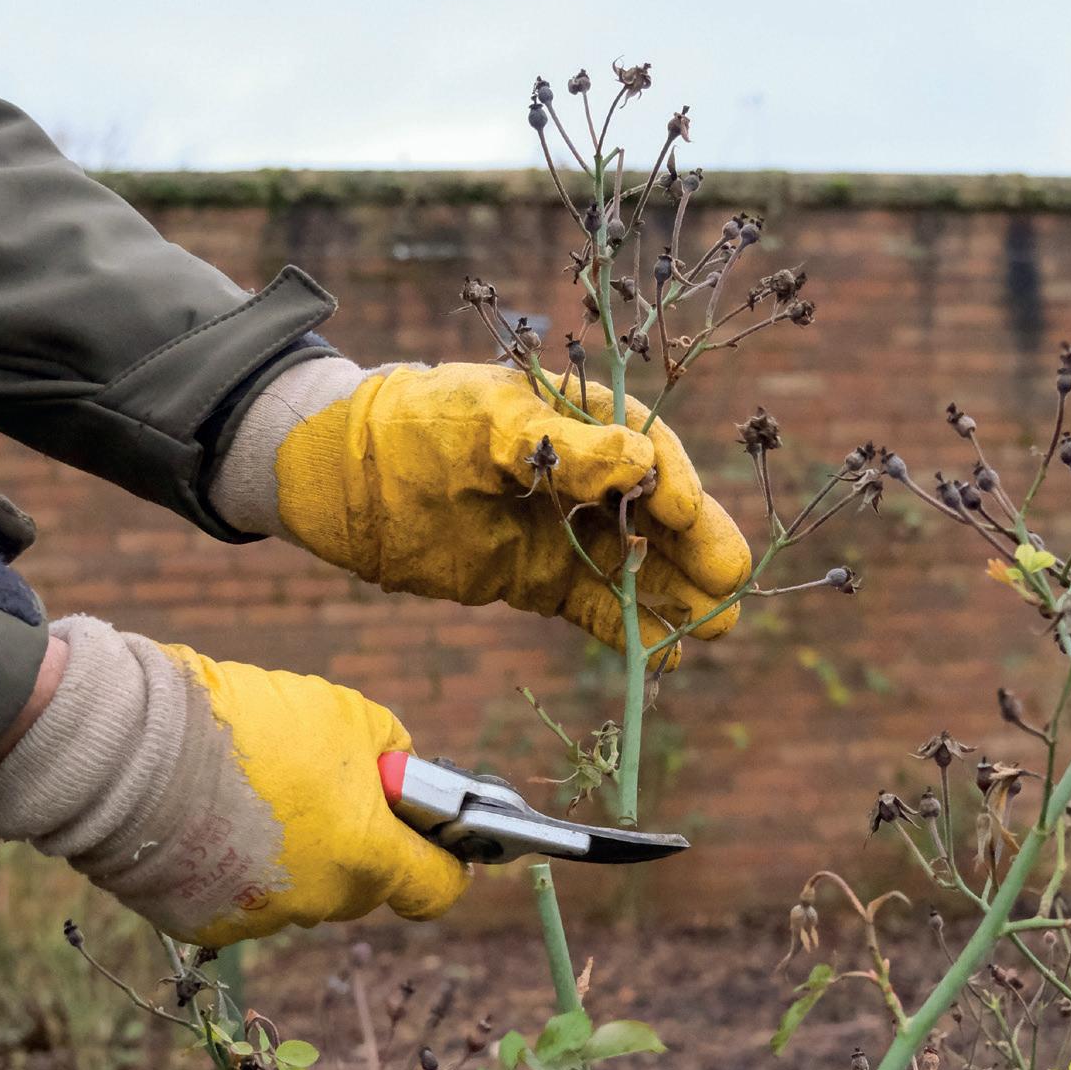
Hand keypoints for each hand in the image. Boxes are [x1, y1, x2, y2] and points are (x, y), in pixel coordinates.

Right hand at [0, 617, 467, 945]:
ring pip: (301, 890)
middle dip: (358, 841)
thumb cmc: (250, 726)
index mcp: (367, 858)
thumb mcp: (347, 715)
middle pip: (363, 882)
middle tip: (326, 786)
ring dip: (294, 853)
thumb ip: (390, 753)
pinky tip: (213, 816)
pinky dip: (238, 865)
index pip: (436, 888)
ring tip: (255, 793)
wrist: (134, 751)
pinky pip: (243, 896)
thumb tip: (395, 776)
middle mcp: (320, 904)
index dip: (445, 861)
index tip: (437, 838)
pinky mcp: (204, 925)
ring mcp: (261, 920)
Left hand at [214, 358, 751, 658]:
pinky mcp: (535, 577)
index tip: (690, 522)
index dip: (674, 488)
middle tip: (732, 585)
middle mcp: (581, 475)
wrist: (338, 478)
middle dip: (694, 548)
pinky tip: (664, 650)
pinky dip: (626, 626)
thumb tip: (639, 460)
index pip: (645, 452)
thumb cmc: (412, 429)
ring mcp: (560, 530)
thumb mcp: (481, 426)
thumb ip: (559, 446)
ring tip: (716, 627)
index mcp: (575, 419)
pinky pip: (594, 604)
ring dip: (673, 594)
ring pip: (633, 565)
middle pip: (655, 513)